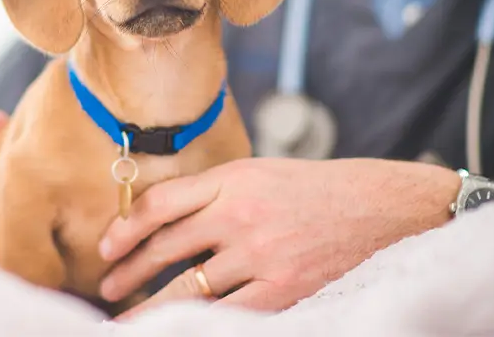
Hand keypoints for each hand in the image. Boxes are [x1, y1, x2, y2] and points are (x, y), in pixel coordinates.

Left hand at [96, 157, 460, 317]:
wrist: (387, 208)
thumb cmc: (318, 190)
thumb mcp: (261, 172)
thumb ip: (214, 193)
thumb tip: (161, 221)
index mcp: (233, 179)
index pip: (160, 204)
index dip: (125, 229)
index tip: (106, 248)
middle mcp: (241, 214)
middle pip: (166, 247)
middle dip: (128, 271)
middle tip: (106, 288)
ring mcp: (262, 254)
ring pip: (189, 287)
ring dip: (151, 305)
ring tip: (128, 317)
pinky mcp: (285, 289)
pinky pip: (229, 314)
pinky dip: (199, 323)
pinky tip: (180, 328)